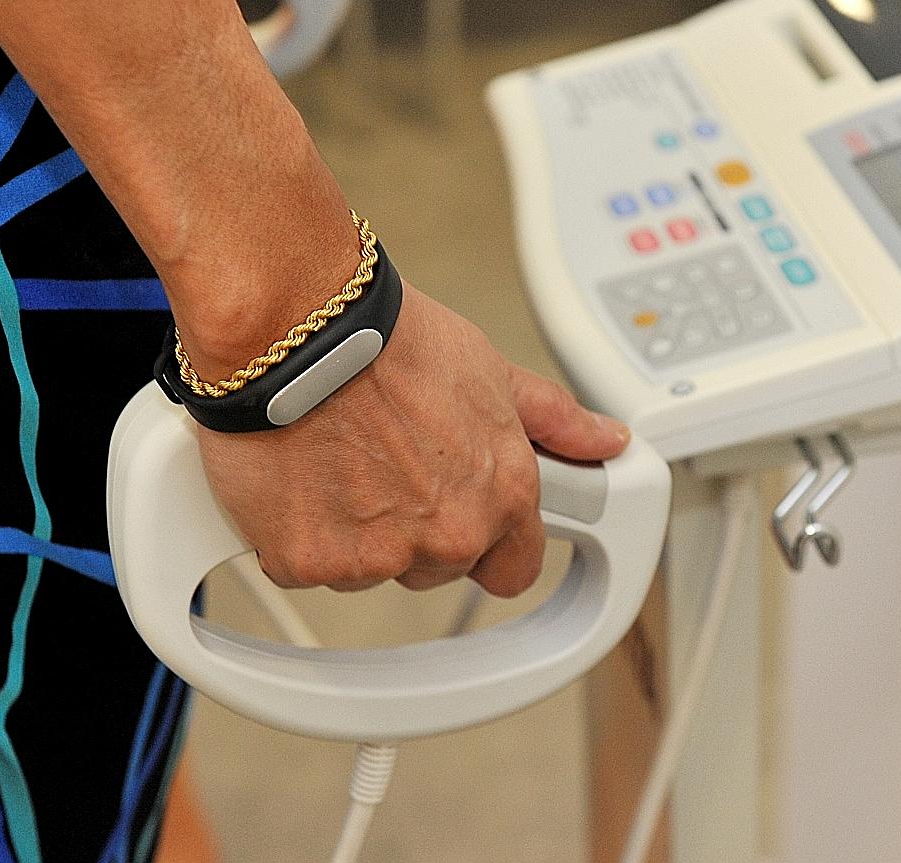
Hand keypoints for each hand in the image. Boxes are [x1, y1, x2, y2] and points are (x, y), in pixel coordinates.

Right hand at [191, 285, 631, 597]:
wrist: (298, 330)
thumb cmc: (389, 341)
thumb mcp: (490, 370)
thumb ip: (553, 421)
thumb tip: (605, 440)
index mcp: (502, 495)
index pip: (515, 567)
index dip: (492, 542)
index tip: (469, 517)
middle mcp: (449, 535)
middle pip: (438, 567)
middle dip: (415, 529)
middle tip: (385, 461)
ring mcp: (376, 556)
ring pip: (368, 570)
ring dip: (353, 532)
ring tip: (336, 456)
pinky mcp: (306, 561)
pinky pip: (304, 566)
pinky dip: (295, 531)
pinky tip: (296, 474)